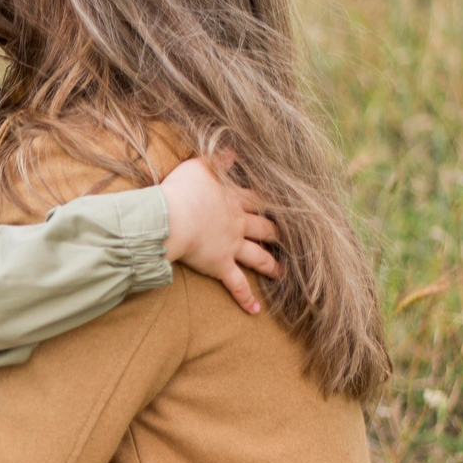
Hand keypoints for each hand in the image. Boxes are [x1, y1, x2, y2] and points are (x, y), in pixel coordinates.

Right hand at [160, 156, 279, 314]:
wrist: (171, 218)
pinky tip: (256, 311)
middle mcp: (238, 223)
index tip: (288, 203)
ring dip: (271, 265)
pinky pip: (237, 285)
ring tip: (282, 273)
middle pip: (265, 228)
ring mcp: (231, 246)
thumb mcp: (199, 166)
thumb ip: (218, 159)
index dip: (273, 201)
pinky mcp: (220, 265)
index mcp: (234, 199)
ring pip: (258, 257)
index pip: (260, 199)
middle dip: (278, 233)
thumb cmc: (181, 190)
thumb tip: (234, 151)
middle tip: (291, 239)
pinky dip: (245, 298)